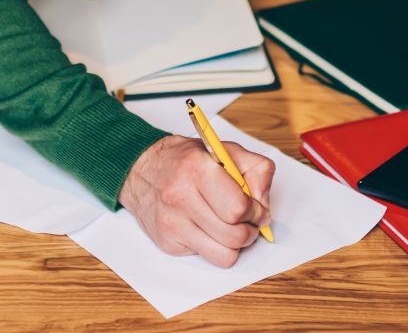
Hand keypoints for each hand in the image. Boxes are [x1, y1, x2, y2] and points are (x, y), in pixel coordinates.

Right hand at [118, 134, 274, 267]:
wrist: (142, 170)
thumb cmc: (187, 160)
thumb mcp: (226, 150)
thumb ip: (257, 170)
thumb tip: (265, 205)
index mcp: (197, 169)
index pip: (238, 208)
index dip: (256, 212)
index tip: (257, 210)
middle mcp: (180, 197)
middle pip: (234, 236)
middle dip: (250, 231)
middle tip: (248, 221)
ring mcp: (172, 224)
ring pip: (224, 255)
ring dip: (234, 244)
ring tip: (230, 226)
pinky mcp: (167, 243)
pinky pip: (207, 257)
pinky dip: (213, 245)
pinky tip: (206, 227)